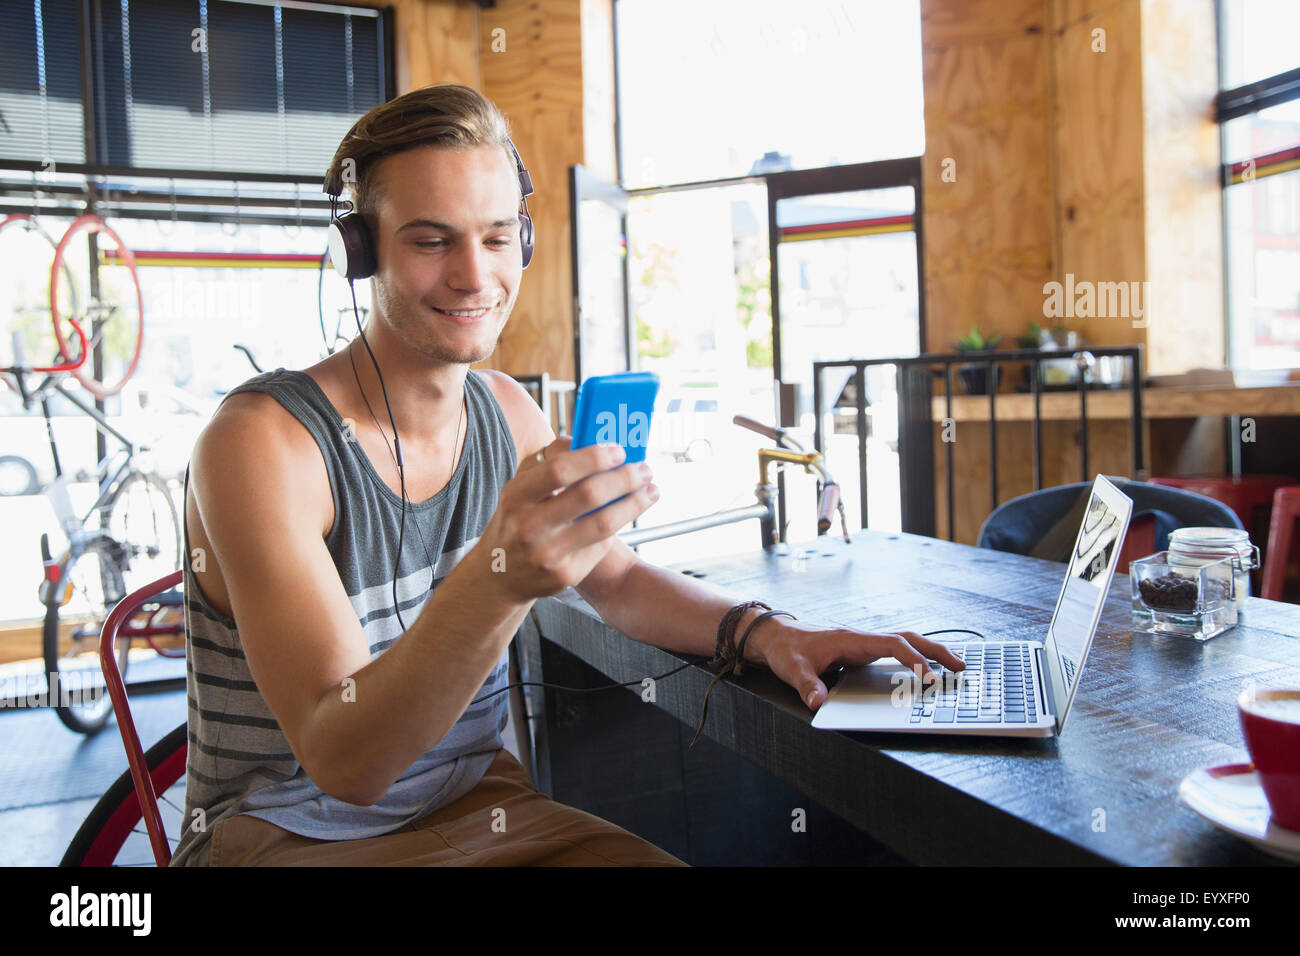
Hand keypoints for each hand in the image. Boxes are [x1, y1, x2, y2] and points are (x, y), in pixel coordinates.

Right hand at [475, 436, 658, 602]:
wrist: (499, 575)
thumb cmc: (516, 519)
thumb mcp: (519, 488)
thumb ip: (549, 460)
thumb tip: (589, 437)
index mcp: (516, 496)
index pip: (560, 470)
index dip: (594, 457)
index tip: (619, 450)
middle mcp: (529, 526)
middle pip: (589, 495)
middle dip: (625, 478)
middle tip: (644, 469)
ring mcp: (547, 554)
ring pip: (604, 524)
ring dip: (635, 503)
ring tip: (651, 491)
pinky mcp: (565, 576)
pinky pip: (600, 545)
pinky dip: (616, 527)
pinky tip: (623, 516)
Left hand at [748, 619, 966, 710]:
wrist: (775, 636)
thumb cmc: (786, 649)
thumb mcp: (792, 669)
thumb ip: (807, 686)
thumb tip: (819, 702)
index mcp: (851, 639)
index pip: (892, 644)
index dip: (913, 659)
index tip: (930, 677)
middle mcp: (862, 638)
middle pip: (908, 638)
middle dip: (936, 651)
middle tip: (962, 667)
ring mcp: (863, 643)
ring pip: (904, 641)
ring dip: (929, 652)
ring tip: (954, 666)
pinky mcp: (862, 650)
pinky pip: (895, 650)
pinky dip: (915, 656)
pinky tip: (926, 668)